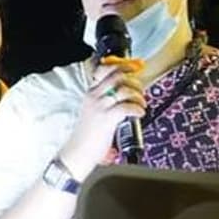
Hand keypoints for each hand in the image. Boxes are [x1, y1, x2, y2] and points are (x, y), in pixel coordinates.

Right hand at [57, 60, 145, 179]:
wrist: (77, 152)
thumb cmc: (86, 136)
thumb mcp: (93, 112)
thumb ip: (105, 102)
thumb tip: (124, 97)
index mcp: (91, 93)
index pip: (105, 71)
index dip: (122, 66)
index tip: (133, 68)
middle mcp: (94, 96)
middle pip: (117, 77)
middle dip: (133, 81)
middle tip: (140, 90)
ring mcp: (100, 107)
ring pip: (123, 90)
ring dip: (137, 95)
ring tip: (141, 104)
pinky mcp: (106, 119)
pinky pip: (126, 107)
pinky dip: (137, 108)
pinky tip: (139, 113)